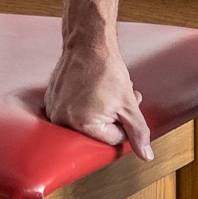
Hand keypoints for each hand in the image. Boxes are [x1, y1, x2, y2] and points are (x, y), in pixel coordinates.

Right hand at [44, 42, 152, 159]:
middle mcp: (62, 120)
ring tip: (107, 93)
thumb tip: (146, 155)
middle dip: (114, 117)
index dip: (125, 123)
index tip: (125, 106)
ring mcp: (54, 109)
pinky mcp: (51, 100)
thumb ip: (138, 132)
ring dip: (101, 111)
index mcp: (81, 125)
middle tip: (120, 99)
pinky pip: (73, 111)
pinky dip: (85, 104)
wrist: (88, 43)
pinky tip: (92, 89)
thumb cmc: (106, 69)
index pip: (113, 139)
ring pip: (86, 121)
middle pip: (98, 132)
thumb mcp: (128, 104)